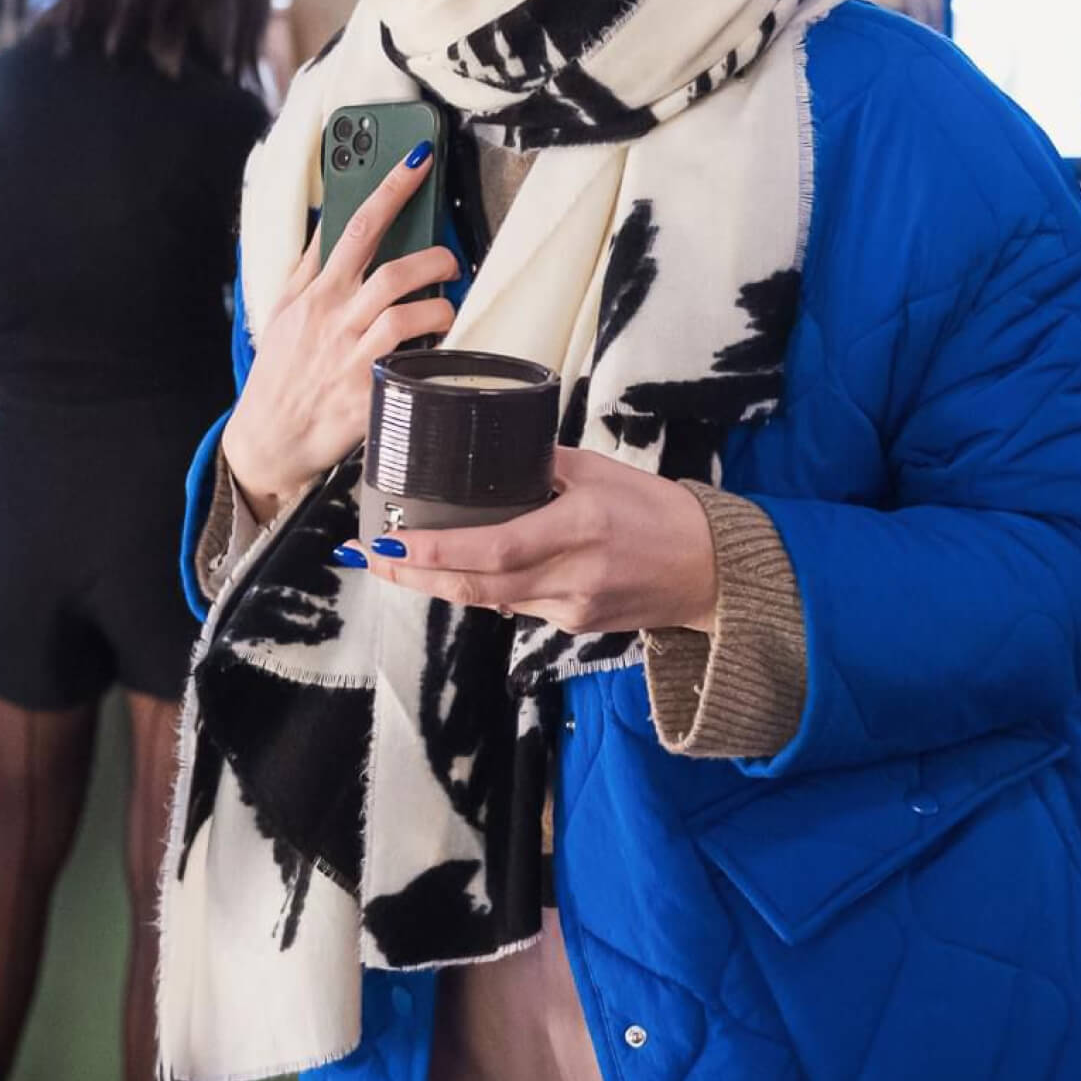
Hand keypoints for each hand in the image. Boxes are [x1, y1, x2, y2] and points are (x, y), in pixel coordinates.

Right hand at [223, 148, 456, 522]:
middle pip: (395, 270)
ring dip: (440, 305)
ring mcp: (353, 357)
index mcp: (316, 294)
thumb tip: (333, 221)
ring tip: (445, 306)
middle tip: (450, 260)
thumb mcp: (287, 313)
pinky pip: (414, 363)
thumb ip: (312, 267)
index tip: (418, 161)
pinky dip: (434, 351)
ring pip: (408, 313)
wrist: (268, 441)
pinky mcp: (369, 394)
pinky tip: (439, 350)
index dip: (391, 189)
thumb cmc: (282, 373)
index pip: (356, 227)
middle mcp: (335, 320)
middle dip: (435, 258)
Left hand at [347, 446, 719, 637]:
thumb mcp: (601, 471)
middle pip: (476, 585)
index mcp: (578, 527)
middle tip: (369, 558)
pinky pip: (515, 606)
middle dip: (415, 575)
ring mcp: (571, 607)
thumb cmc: (657, 511)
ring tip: (396, 564)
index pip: (492, 548)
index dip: (434, 552)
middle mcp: (571, 575)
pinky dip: (484, 589)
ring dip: (439, 583)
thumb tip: (490, 455)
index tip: (390, 543)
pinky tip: (458, 573)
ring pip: (489, 598)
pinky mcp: (574, 625)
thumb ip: (544, 466)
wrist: (710, 569)